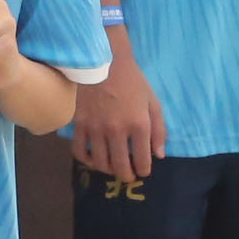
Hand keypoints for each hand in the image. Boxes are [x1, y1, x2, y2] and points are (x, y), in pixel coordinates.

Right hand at [67, 46, 161, 181]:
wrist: (104, 62)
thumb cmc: (132, 82)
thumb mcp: (153, 103)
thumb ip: (159, 130)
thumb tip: (158, 155)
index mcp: (138, 125)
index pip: (142, 160)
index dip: (144, 170)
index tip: (143, 171)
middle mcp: (116, 130)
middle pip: (120, 166)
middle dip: (126, 176)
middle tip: (128, 176)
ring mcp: (95, 128)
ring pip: (100, 162)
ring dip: (108, 170)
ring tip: (112, 168)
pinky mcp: (79, 124)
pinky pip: (79, 151)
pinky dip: (86, 160)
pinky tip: (93, 159)